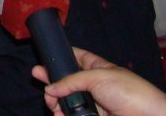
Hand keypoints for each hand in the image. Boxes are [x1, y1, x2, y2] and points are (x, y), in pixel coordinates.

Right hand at [32, 47, 165, 115]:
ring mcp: (92, 102)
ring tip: (51, 104)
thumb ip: (71, 81)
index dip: (61, 55)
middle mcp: (92, 84)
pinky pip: (73, 115)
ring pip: (66, 100)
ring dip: (55, 101)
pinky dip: (62, 115)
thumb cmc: (127, 91)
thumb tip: (49, 88)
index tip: (45, 57)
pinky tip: (58, 115)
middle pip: (66, 80)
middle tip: (37, 77)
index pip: (75, 56)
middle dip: (51, 79)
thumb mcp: (97, 76)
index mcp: (96, 67)